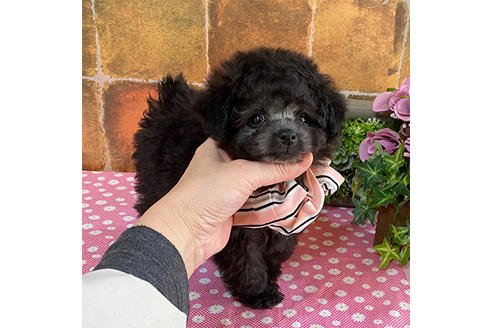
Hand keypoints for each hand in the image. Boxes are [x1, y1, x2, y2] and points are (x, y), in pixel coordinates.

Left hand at [136, 138, 312, 276]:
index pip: (247, 136)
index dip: (267, 135)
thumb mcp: (244, 174)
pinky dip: (269, 200)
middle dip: (275, 161)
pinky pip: (256, 200)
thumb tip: (305, 160)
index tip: (289, 134)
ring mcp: (227, 188)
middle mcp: (222, 165)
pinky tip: (289, 193)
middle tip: (300, 154)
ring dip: (275, 182)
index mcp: (217, 148)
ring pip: (257, 182)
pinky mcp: (233, 207)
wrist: (187, 233)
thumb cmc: (206, 193)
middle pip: (255, 160)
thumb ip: (275, 168)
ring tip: (302, 172)